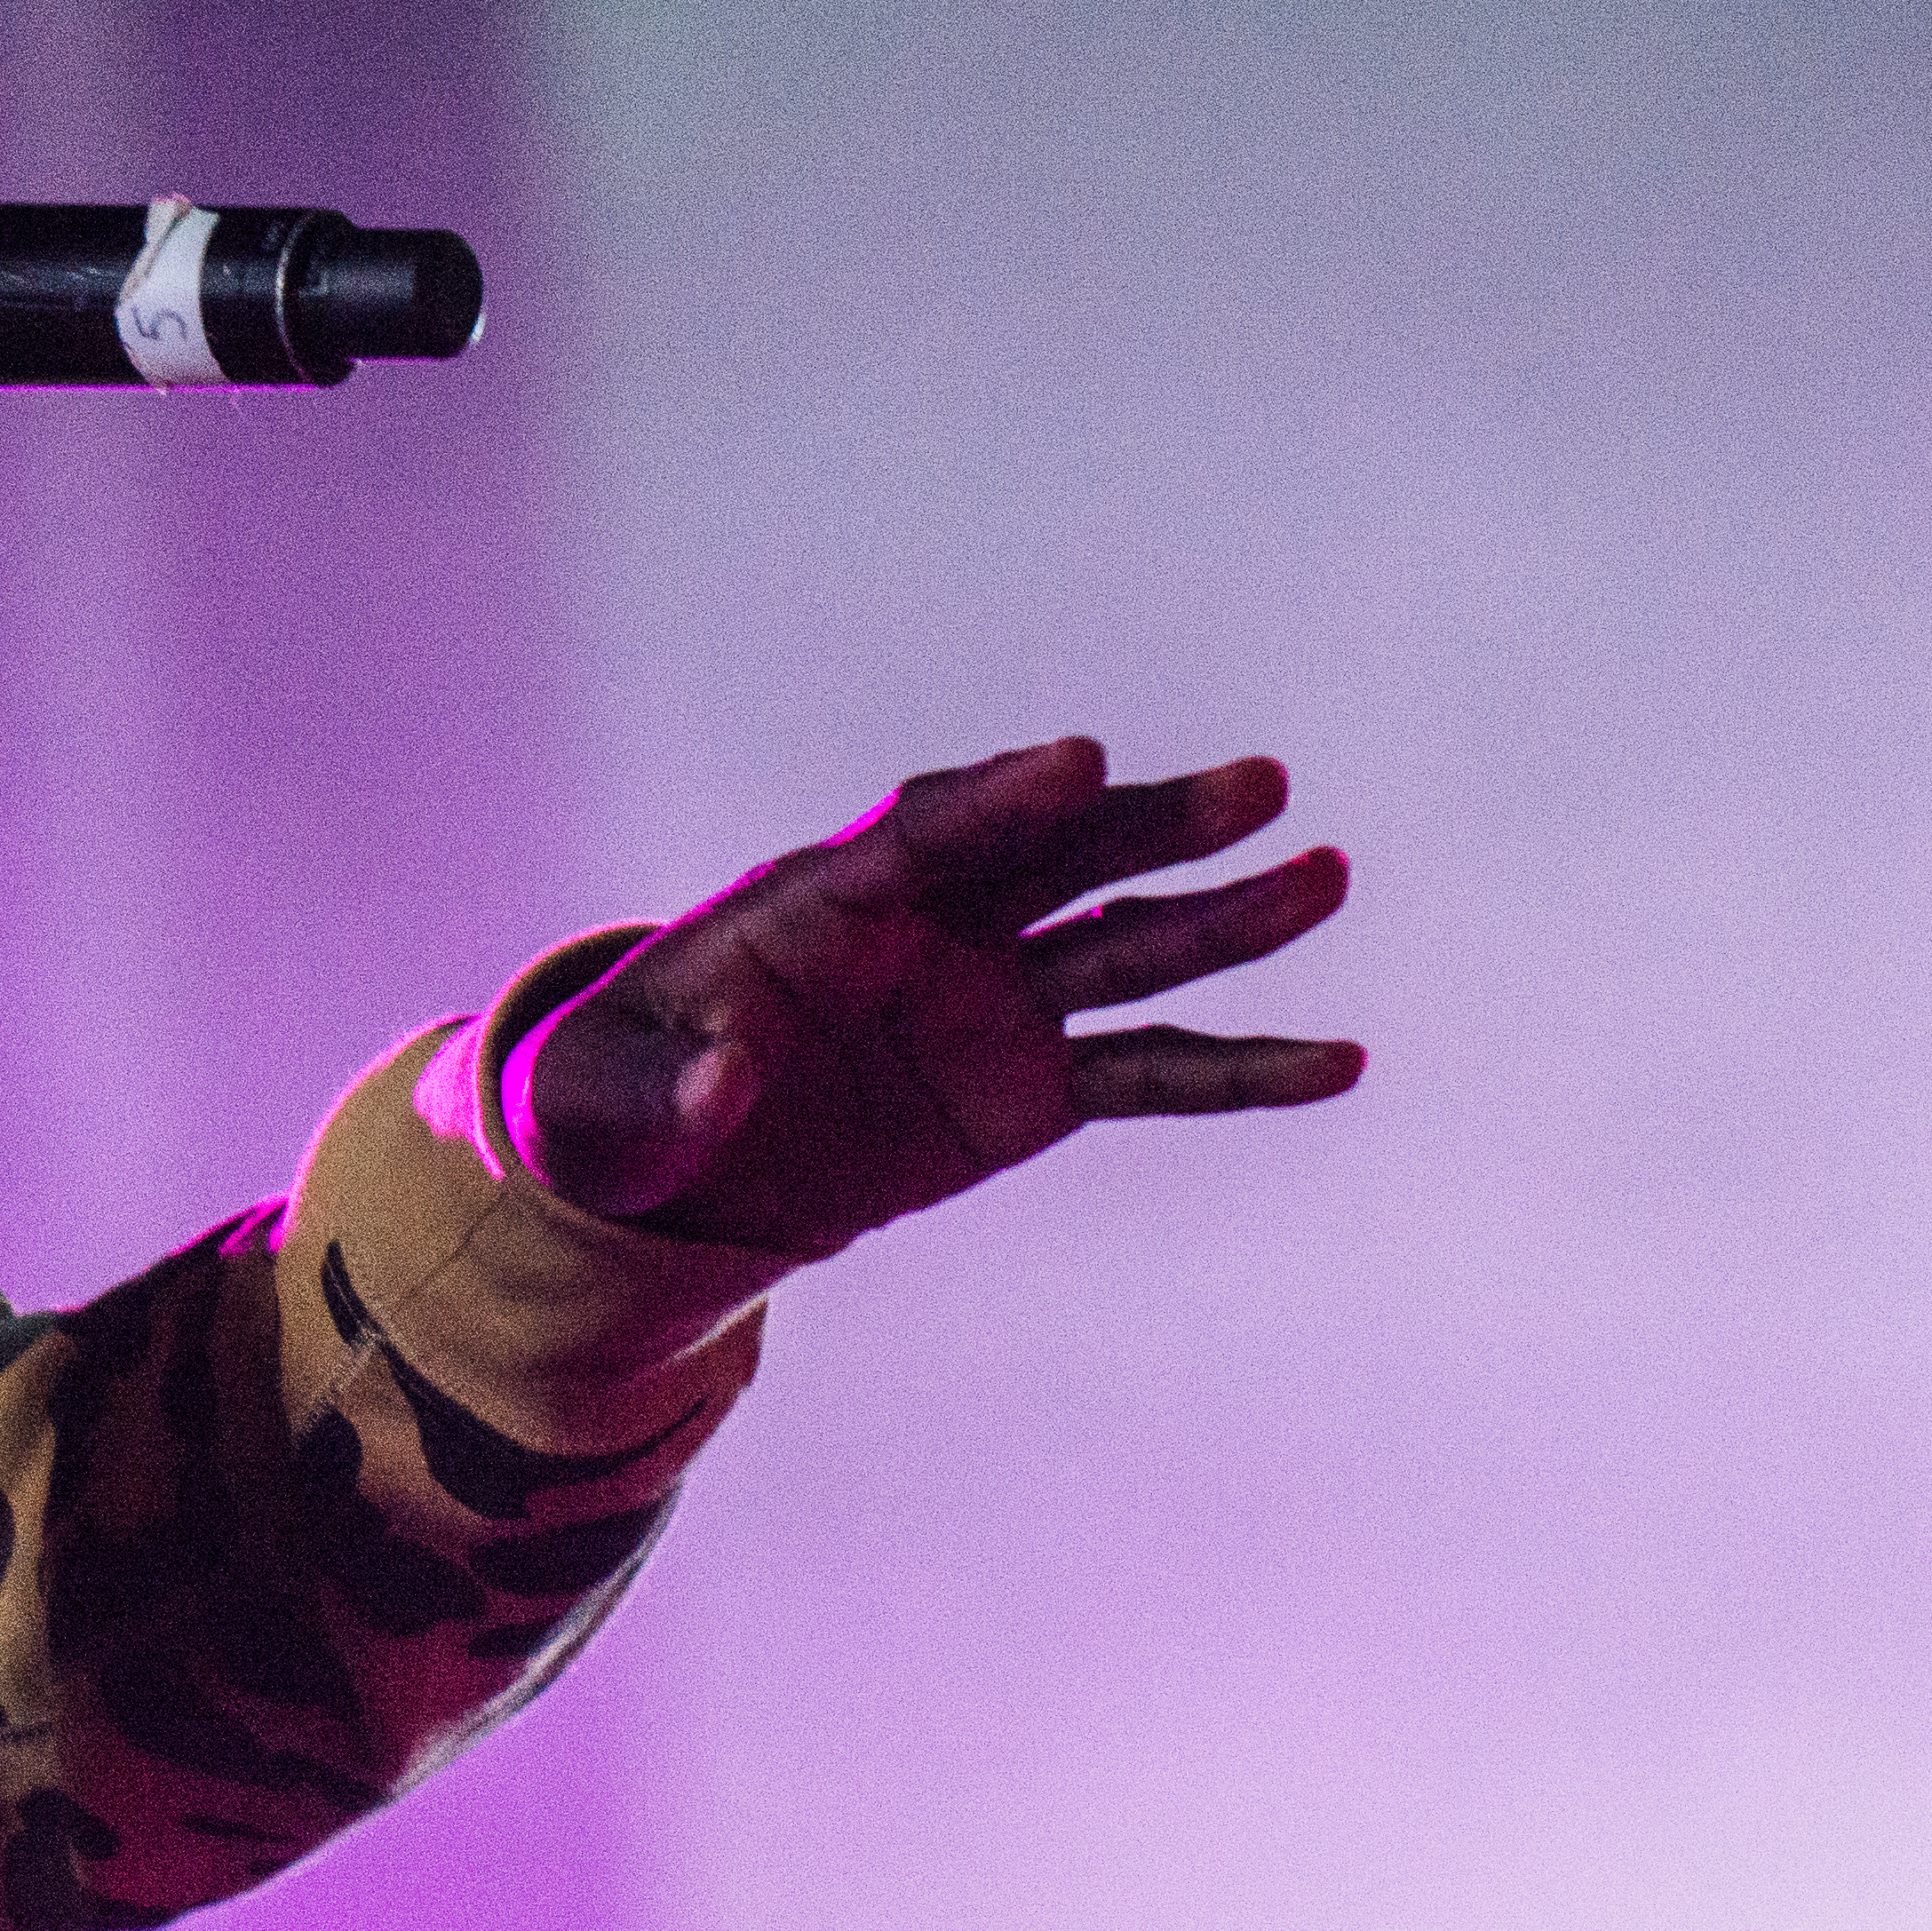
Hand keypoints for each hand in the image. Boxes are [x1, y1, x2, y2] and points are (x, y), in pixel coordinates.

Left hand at [508, 739, 1359, 1252]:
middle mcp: (926, 934)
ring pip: (1122, 949)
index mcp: (813, 906)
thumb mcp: (592, 1108)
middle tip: (1254, 787)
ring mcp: (990, 1004)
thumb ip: (653, 1095)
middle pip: (1049, 861)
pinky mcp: (1031, 1087)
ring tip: (1325, 878)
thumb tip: (718, 1084)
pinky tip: (1338, 1063)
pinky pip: (1150, 1073)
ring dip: (1224, 918)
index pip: (919, 836)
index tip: (1077, 760)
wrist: (669, 1170)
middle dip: (1144, 824)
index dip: (997, 803)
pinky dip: (1239, 1071)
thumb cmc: (608, 1107)